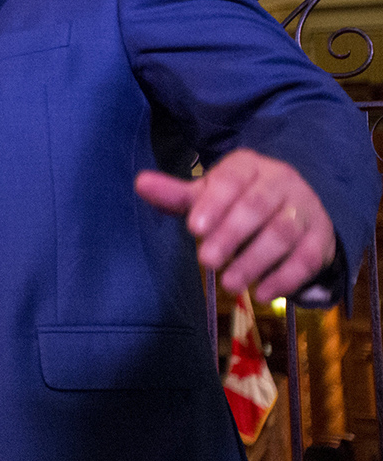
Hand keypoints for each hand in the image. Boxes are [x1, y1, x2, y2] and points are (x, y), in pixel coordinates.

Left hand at [136, 147, 336, 301]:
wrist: (294, 206)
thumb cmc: (238, 201)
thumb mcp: (208, 195)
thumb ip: (176, 194)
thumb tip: (140, 183)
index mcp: (249, 166)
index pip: (232, 179)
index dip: (214, 202)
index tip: (193, 227)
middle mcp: (281, 182)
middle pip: (257, 206)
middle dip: (231, 234)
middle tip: (206, 260)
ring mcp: (305, 209)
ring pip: (283, 232)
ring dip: (255, 260)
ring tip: (229, 284)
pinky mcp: (321, 238)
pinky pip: (307, 257)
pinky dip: (285, 277)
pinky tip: (262, 294)